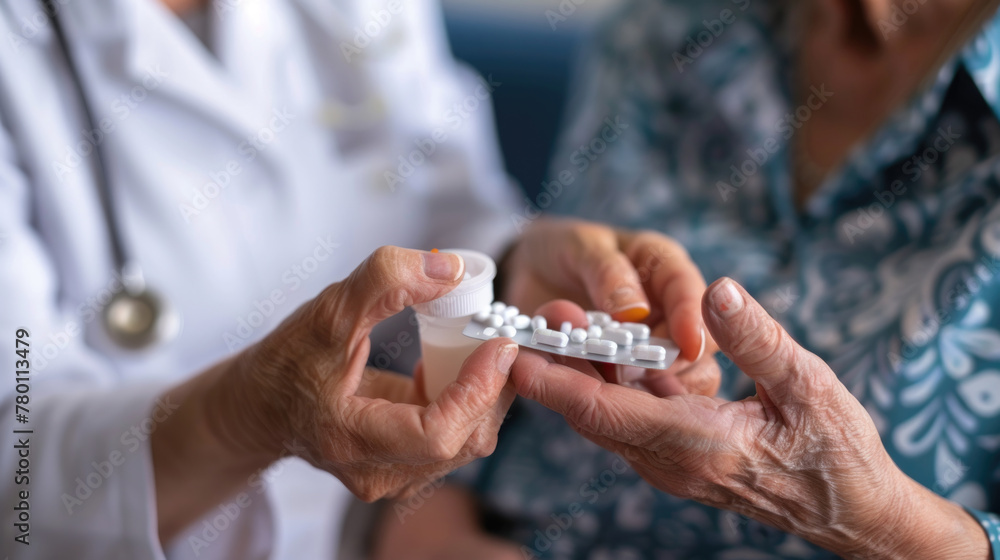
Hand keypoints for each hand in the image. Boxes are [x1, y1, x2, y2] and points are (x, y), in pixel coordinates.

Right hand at [206, 247, 517, 500]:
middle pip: (464, 440)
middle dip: (493, 386)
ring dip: (486, 393)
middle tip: (500, 334)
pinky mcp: (408, 467)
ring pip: (468, 441)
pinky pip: (457, 437)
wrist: (262, 407)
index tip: (498, 345)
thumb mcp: (328, 311)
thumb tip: (452, 270)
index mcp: (350, 439)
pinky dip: (470, 400)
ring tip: (481, 345)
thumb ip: (385, 281)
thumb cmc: (287, 363)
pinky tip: (457, 367)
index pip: (436, 434)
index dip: (476, 390)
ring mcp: (394, 477)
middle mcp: (377, 473)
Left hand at [505, 218, 718, 393]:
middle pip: (693, 350)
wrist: (534, 273)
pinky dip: (614, 406)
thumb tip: (635, 311)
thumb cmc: (565, 249)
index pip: (689, 293)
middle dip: (664, 365)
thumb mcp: (581, 247)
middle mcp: (668, 316)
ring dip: (638, 389)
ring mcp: (650, 352)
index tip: (688, 344)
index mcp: (666, 271)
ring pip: (671, 384)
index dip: (693, 320)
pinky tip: (585, 401)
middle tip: (623, 370)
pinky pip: (636, 403)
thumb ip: (606, 272)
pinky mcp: (629, 378)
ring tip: (597, 383)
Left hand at [512, 278, 988, 558]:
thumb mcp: (809, 385)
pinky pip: (628, 424)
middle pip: (592, 413)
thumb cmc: (838, 450)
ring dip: (581, 376)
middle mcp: (670, 461)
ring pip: (607, 419)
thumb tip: (715, 291)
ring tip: (562, 324)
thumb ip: (757, 338)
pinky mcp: (679, 461)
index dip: (554, 383)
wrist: (852, 511)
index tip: (515, 355)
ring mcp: (671, 466)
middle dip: (558, 367)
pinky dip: (610, 391)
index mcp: (695, 441)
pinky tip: (608, 355)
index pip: (603, 410)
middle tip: (538, 317)